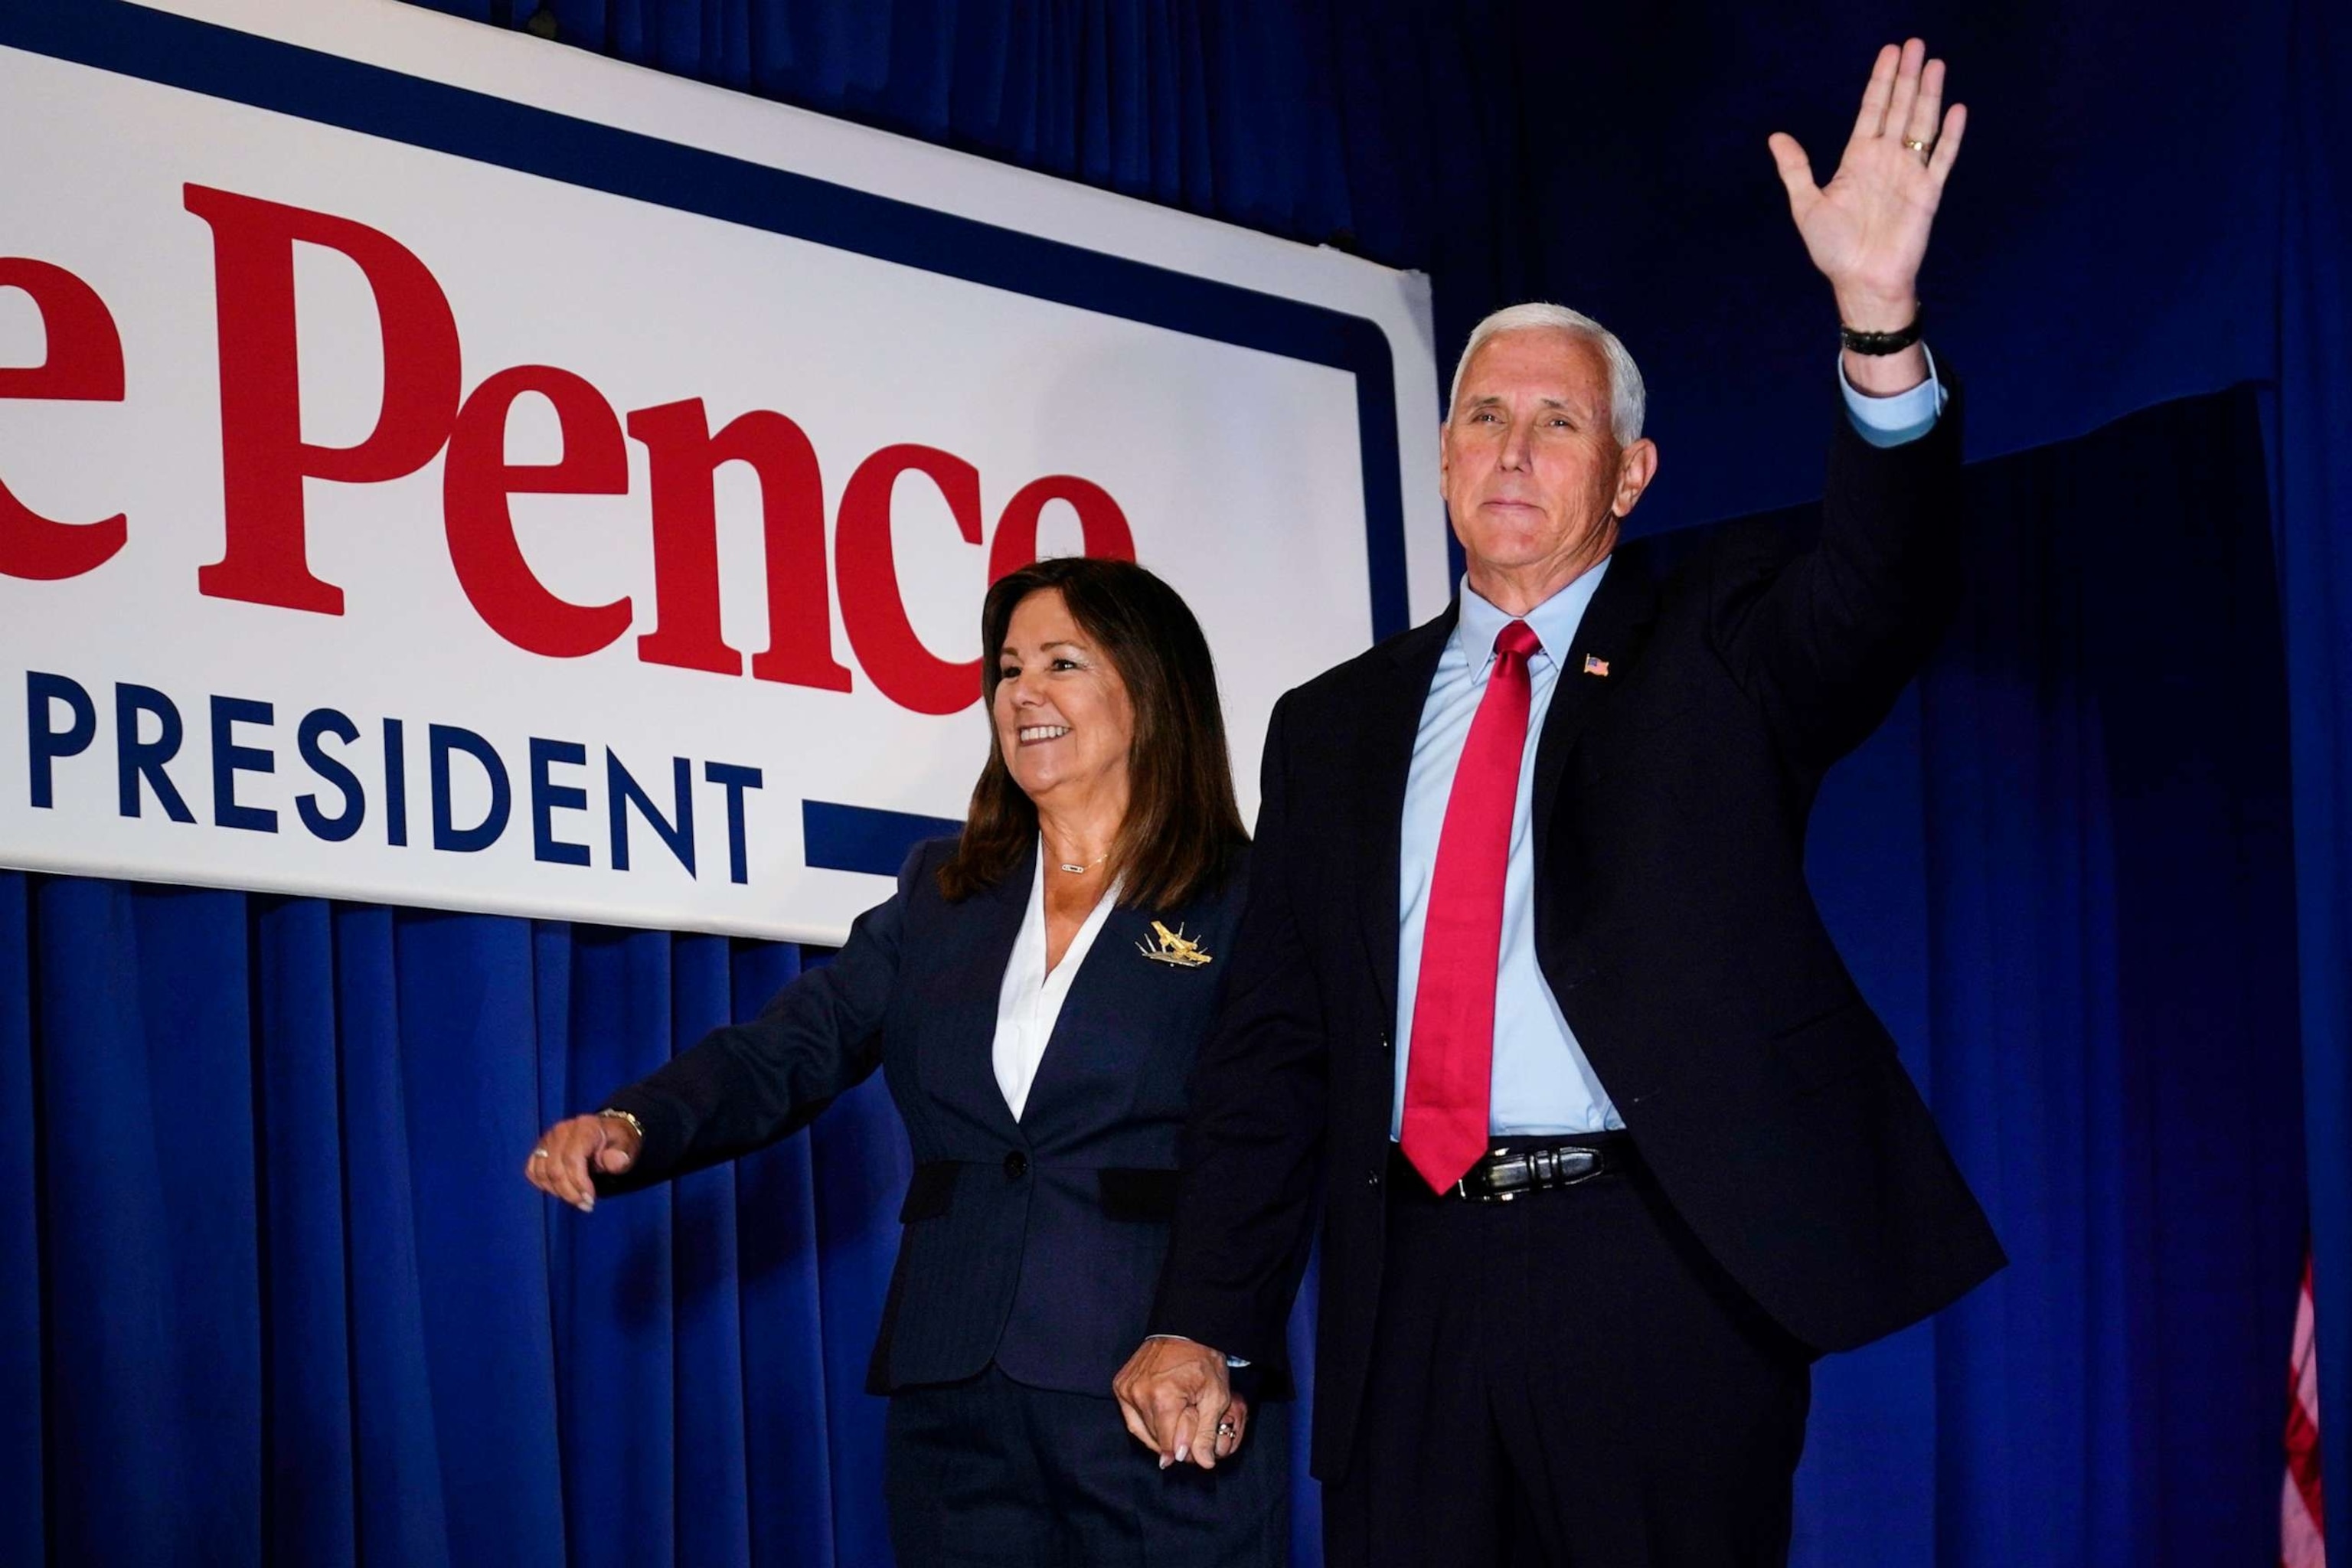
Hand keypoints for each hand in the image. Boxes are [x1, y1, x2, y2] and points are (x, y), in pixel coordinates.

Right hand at [523, 1112, 640, 1212]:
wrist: (606, 1133)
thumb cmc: (616, 1143)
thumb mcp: (627, 1147)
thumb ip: (621, 1155)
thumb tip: (613, 1162)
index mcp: (584, 1127)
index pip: (572, 1159)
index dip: (578, 1183)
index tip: (590, 1200)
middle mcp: (561, 1130)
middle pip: (555, 1168)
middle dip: (569, 1192)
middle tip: (586, 1205)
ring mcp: (547, 1139)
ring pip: (541, 1172)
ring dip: (557, 1192)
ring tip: (576, 1200)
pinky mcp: (540, 1148)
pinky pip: (532, 1171)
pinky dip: (543, 1185)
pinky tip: (560, 1191)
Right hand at [1113, 1338, 1246, 1470]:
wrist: (1187, 1330)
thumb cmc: (1204, 1362)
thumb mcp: (1215, 1398)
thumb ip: (1206, 1433)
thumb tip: (1203, 1463)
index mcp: (1162, 1398)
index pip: (1168, 1444)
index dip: (1183, 1451)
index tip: (1193, 1453)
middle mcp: (1139, 1394)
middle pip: (1154, 1438)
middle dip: (1172, 1442)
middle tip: (1187, 1438)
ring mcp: (1126, 1388)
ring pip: (1140, 1429)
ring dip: (1158, 1434)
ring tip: (1174, 1427)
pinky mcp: (1120, 1385)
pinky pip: (1131, 1417)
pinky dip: (1144, 1424)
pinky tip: (1159, 1420)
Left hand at [1768, 39, 1966, 330]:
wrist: (1861, 281)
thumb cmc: (1833, 249)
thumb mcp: (1806, 205)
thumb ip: (1795, 169)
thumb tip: (1776, 137)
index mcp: (1857, 159)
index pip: (1872, 110)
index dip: (1880, 80)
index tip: (1890, 52)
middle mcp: (1886, 160)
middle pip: (1900, 108)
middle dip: (1908, 76)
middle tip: (1916, 43)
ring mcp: (1909, 174)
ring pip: (1922, 124)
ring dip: (1929, 94)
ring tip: (1935, 63)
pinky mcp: (1928, 193)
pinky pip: (1941, 158)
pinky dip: (1949, 135)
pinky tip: (1956, 109)